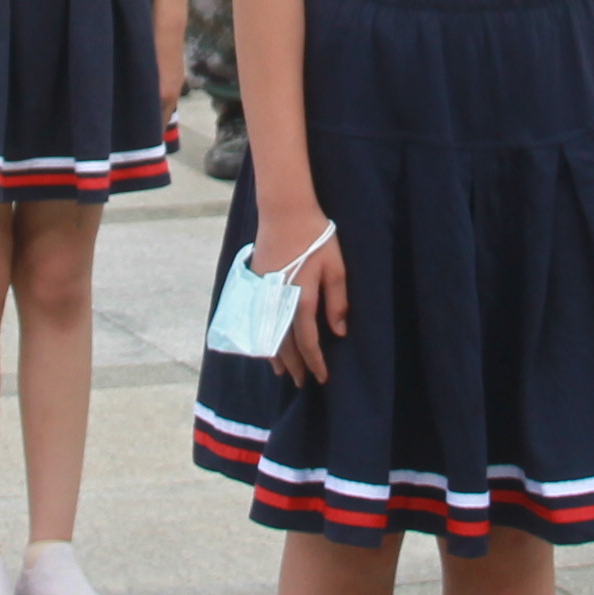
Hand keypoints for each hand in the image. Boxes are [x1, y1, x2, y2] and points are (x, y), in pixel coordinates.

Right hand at [259, 198, 354, 381]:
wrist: (285, 212)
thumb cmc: (316, 237)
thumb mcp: (336, 267)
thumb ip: (337, 301)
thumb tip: (338, 332)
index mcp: (302, 299)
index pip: (307, 342)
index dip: (315, 362)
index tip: (322, 378)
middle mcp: (279, 302)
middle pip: (284, 344)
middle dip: (294, 366)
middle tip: (302, 382)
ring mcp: (264, 294)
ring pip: (267, 334)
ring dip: (275, 356)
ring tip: (282, 372)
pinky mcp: (255, 285)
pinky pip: (258, 321)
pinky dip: (262, 337)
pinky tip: (266, 344)